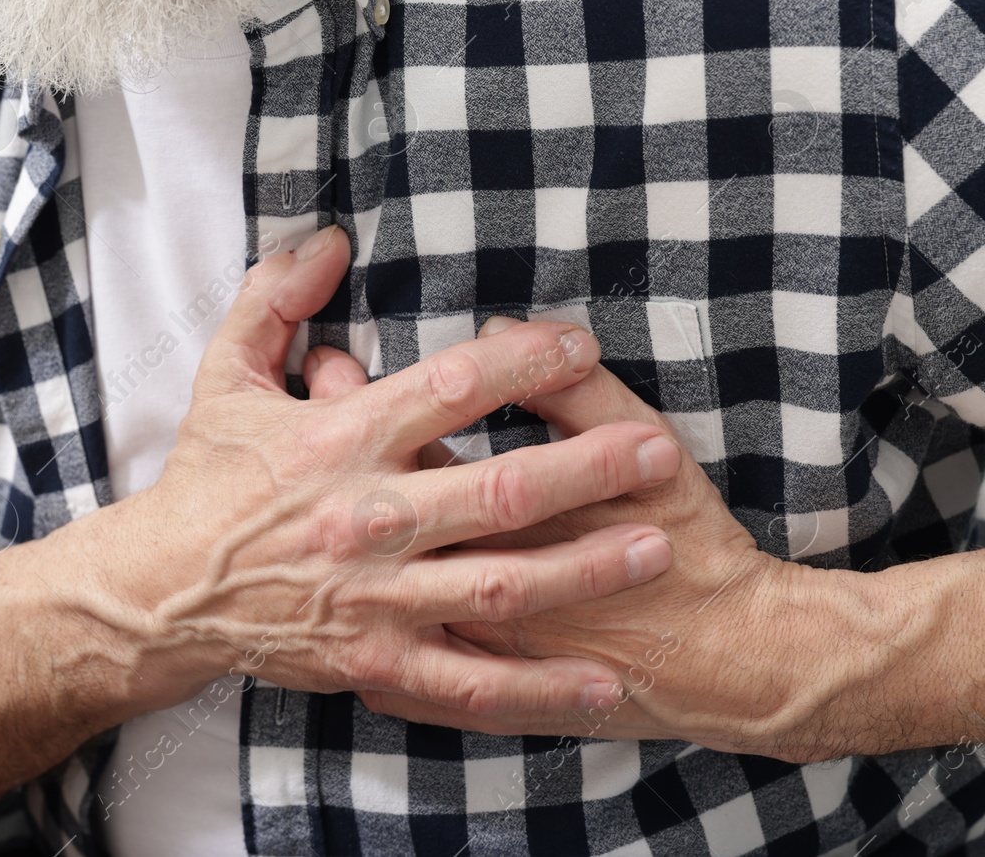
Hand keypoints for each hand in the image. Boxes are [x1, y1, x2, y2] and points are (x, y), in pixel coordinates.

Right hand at [87, 230, 687, 723]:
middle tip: (658, 452)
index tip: (580, 344)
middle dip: (589, 467)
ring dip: (586, 567)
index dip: (525, 361)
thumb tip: (330, 238)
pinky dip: (538, 686)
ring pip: (501, 583)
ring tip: (658, 549)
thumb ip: (275, 298)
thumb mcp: (226, 374)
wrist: (160, 591)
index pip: (449, 387)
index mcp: (340, 439)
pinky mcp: (374, 661)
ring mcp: (375, 596)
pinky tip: (602, 682)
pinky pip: (468, 680)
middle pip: (499, 488)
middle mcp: (368, 517)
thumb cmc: (203, 479)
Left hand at [311, 315, 832, 760]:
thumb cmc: (689, 546)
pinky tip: (339, 615)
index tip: (326, 364)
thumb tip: (505, 333)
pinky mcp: (464, 694)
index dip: (351, 395)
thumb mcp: (645, 444)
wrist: (731, 661)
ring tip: (312, 505)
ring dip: (330, 553)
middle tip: (297, 416)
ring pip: (363, 597)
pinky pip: (391, 679)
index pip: (396, 439)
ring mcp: (451, 639)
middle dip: (318, 458)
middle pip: (362, 509)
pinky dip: (357, 651)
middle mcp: (453, 571)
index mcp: (488, 503)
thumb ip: (573, 388)